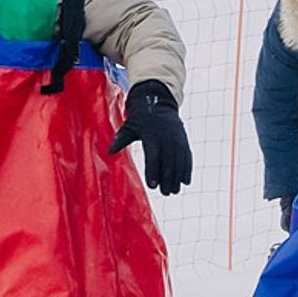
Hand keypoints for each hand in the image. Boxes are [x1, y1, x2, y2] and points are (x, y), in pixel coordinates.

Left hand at [109, 80, 193, 195]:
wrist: (159, 103)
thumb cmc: (141, 119)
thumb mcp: (129, 126)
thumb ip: (121, 139)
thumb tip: (109, 151)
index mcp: (152, 136)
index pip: (153, 157)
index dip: (153, 172)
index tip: (153, 186)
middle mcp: (167, 138)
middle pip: (168, 162)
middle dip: (167, 179)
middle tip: (165, 193)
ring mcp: (177, 140)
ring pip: (180, 162)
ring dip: (178, 178)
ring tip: (174, 191)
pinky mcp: (184, 141)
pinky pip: (187, 157)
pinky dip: (187, 169)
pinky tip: (185, 182)